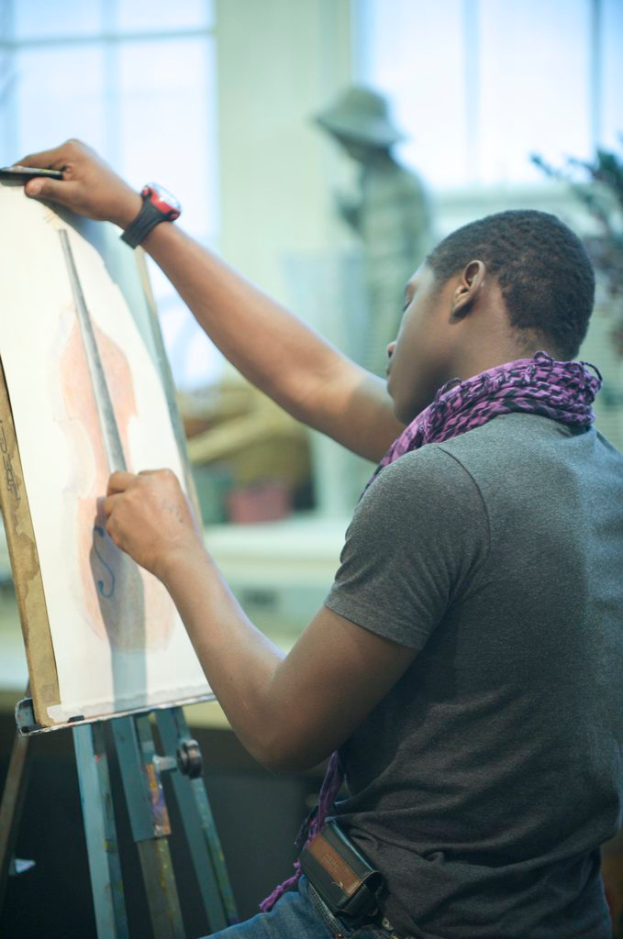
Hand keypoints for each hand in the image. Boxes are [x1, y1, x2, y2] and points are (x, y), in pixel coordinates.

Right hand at [16, 139, 141, 228]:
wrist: (126, 204)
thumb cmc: (103, 200)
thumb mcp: (73, 196)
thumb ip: (49, 189)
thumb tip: (28, 186)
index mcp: (69, 150)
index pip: (36, 159)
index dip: (20, 170)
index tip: (8, 177)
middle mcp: (74, 146)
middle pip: (44, 161)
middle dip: (35, 175)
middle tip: (24, 190)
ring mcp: (80, 151)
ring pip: (53, 164)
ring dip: (47, 177)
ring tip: (40, 191)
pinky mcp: (84, 159)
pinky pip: (63, 166)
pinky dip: (57, 177)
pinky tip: (56, 188)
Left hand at [102, 469, 204, 582]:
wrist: (178, 554)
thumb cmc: (182, 533)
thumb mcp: (178, 501)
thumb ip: (158, 492)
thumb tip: (137, 493)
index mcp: (163, 477)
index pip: (139, 476)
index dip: (138, 490)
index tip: (142, 503)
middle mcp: (143, 483)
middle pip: (116, 479)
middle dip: (114, 491)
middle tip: (118, 504)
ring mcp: (127, 500)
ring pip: (109, 504)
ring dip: (117, 516)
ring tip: (135, 531)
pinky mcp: (116, 518)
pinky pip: (110, 524)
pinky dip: (118, 533)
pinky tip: (134, 541)